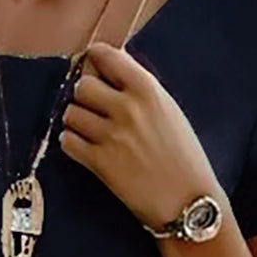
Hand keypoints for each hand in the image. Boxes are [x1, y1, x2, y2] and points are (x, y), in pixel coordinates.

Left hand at [58, 39, 220, 227]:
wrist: (188, 201)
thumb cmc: (185, 157)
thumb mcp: (169, 110)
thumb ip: (140, 91)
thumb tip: (108, 76)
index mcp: (147, 88)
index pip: (104, 55)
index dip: (94, 61)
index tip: (93, 70)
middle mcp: (126, 107)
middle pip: (81, 85)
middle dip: (84, 97)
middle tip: (93, 109)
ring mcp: (111, 135)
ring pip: (70, 113)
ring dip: (76, 121)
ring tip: (88, 131)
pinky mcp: (100, 163)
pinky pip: (68, 142)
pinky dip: (71, 143)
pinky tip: (84, 148)